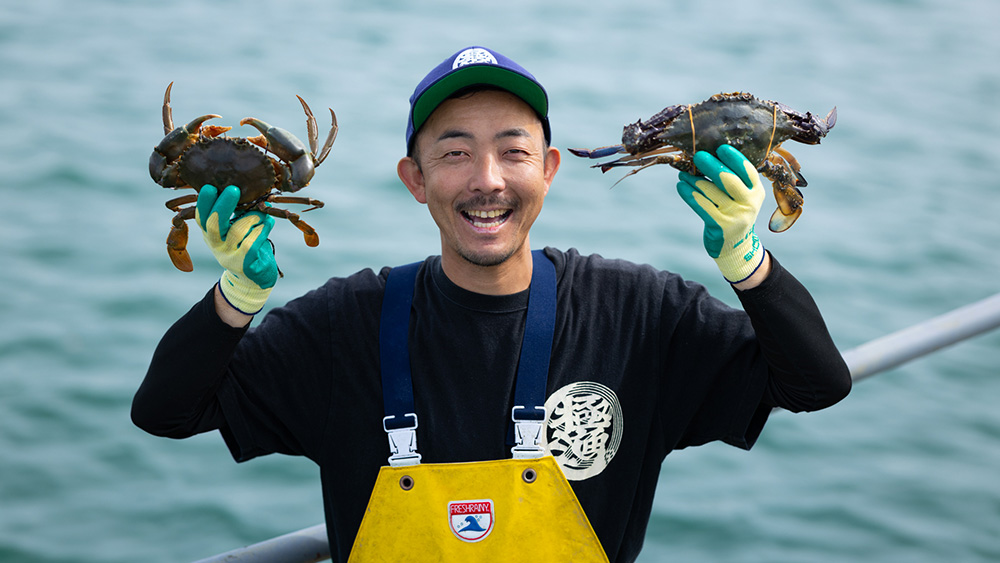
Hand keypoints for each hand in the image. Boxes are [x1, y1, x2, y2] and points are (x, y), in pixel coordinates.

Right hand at [195, 185, 277, 314]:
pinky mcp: (245, 263)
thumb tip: (244, 189)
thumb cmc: (246, 248)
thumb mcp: (235, 232)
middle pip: (214, 223)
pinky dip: (263, 228)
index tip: (210, 187)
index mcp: (211, 235)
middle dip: (223, 205)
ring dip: (252, 217)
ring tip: (262, 212)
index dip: (204, 203)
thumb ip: (236, 214)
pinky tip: (268, 222)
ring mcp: (229, 256)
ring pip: (237, 230)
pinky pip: (253, 241)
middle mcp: (216, 246)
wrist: (253, 280)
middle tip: (233, 189)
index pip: (202, 218)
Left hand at [676, 144, 765, 282]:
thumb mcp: (742, 197)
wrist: (735, 246)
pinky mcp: (720, 226)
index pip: (747, 170)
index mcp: (756, 191)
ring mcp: (735, 215)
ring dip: (694, 180)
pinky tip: (681, 186)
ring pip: (711, 192)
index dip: (734, 158)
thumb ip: (733, 179)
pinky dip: (689, 194)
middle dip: (711, 166)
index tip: (720, 147)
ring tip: (683, 173)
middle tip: (697, 156)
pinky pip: (701, 206)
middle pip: (728, 179)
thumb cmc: (734, 213)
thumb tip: (710, 154)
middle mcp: (749, 203)